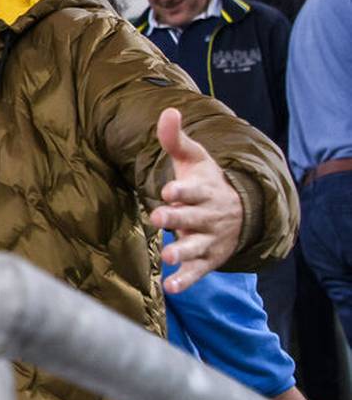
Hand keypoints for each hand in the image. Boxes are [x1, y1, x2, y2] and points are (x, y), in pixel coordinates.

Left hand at [149, 108, 242, 293]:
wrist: (241, 211)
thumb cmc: (207, 181)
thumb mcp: (195, 159)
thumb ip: (176, 139)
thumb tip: (168, 111)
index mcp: (205, 192)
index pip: (194, 191)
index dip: (181, 192)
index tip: (168, 191)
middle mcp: (208, 217)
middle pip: (192, 219)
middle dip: (176, 219)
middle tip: (157, 218)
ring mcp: (209, 240)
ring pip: (196, 248)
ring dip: (182, 252)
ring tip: (166, 255)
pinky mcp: (207, 260)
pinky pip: (197, 272)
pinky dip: (186, 280)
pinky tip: (171, 287)